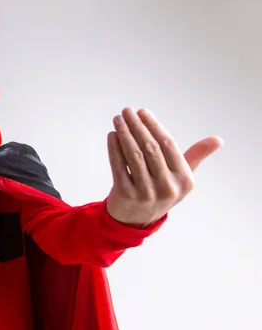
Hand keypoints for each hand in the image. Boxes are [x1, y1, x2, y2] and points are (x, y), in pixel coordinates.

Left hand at [106, 107, 222, 226]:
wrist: (137, 218)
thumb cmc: (161, 189)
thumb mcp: (182, 177)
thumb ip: (196, 156)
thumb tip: (218, 140)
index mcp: (184, 179)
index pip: (168, 145)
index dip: (154, 126)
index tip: (142, 111)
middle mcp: (167, 187)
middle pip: (150, 149)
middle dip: (137, 126)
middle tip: (127, 111)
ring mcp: (146, 193)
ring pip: (134, 156)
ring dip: (124, 134)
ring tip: (118, 119)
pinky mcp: (126, 195)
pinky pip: (118, 167)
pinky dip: (114, 149)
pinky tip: (112, 135)